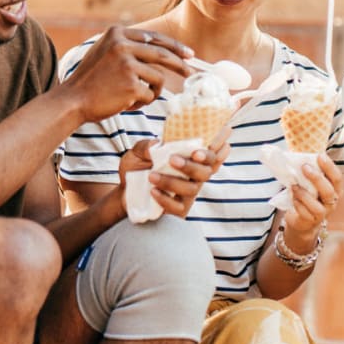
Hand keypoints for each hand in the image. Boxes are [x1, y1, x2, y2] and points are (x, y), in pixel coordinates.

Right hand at [65, 26, 192, 121]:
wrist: (72, 100)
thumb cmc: (91, 82)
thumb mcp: (105, 52)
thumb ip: (127, 46)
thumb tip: (159, 49)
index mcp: (117, 33)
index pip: (154, 37)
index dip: (174, 46)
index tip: (188, 54)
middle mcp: (122, 45)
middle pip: (162, 54)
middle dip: (180, 64)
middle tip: (191, 72)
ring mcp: (126, 64)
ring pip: (157, 78)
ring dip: (152, 91)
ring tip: (135, 97)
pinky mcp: (130, 84)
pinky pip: (150, 95)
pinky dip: (142, 102)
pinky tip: (125, 103)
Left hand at [116, 131, 230, 218]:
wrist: (123, 190)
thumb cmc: (137, 167)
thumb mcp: (138, 152)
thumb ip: (146, 146)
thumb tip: (157, 145)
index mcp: (190, 158)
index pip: (212, 151)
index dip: (219, 144)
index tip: (220, 135)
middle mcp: (193, 175)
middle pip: (206, 171)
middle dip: (194, 165)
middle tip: (173, 159)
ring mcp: (188, 193)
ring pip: (193, 188)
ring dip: (173, 182)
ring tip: (151, 176)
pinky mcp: (178, 209)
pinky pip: (179, 207)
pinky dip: (166, 199)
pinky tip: (153, 191)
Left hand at [282, 152, 341, 246]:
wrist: (303, 220)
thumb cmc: (309, 198)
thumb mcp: (312, 185)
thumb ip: (310, 174)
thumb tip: (300, 158)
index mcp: (335, 189)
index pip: (337, 178)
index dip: (330, 167)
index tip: (320, 156)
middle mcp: (332, 202)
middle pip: (328, 191)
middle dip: (316, 178)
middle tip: (304, 167)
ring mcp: (323, 213)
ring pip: (317, 206)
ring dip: (304, 195)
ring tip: (294, 186)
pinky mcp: (312, 221)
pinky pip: (306, 214)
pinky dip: (298, 205)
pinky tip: (293, 199)